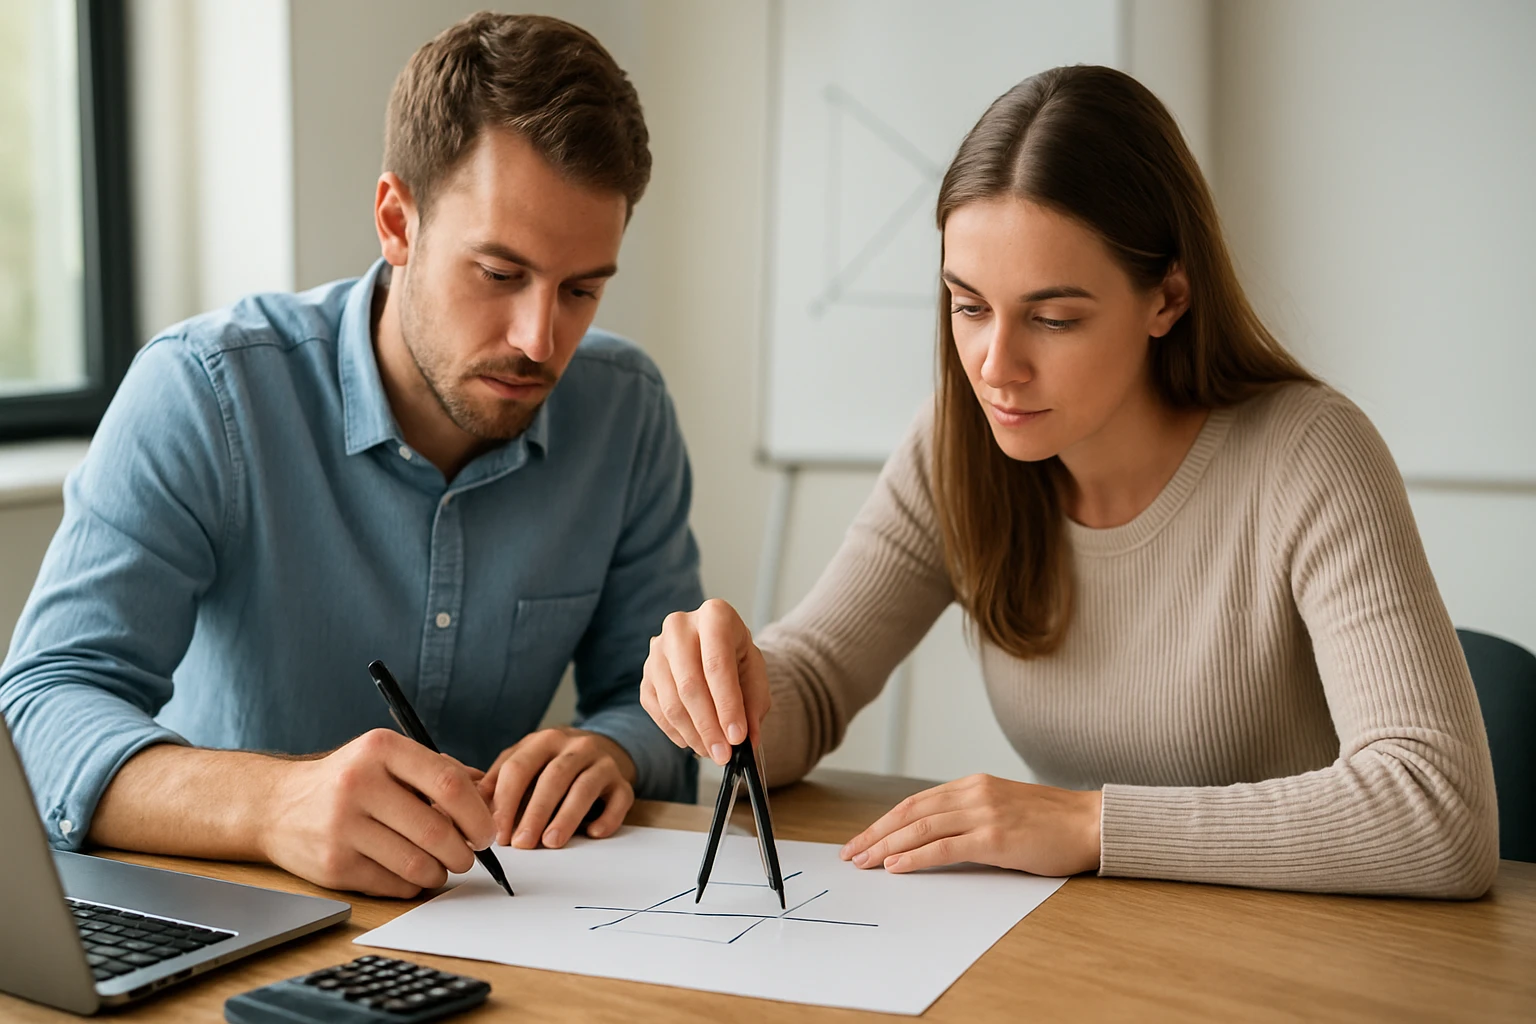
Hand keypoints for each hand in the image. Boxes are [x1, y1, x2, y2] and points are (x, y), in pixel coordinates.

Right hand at [260, 728, 495, 898]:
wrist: (276, 806)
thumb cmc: (348, 780)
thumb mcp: (388, 759)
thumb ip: (439, 771)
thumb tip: (488, 797)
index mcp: (381, 750)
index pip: (448, 784)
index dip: (477, 814)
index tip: (486, 830)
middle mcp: (358, 784)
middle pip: (436, 830)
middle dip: (465, 851)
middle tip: (469, 855)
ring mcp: (342, 827)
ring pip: (418, 864)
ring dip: (441, 871)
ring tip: (442, 865)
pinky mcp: (333, 865)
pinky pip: (394, 884)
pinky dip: (413, 884)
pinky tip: (411, 872)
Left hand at [478, 728, 635, 849]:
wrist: (606, 748)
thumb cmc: (556, 762)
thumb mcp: (526, 761)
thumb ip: (499, 779)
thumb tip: (471, 804)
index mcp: (545, 740)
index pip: (519, 767)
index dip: (506, 801)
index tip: (497, 832)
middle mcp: (576, 746)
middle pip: (553, 777)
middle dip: (535, 812)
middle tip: (521, 843)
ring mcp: (603, 762)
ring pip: (585, 787)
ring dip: (566, 817)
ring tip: (551, 842)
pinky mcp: (623, 782)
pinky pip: (620, 800)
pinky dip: (608, 818)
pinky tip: (593, 833)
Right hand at [640, 598, 770, 765]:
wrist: (715, 647)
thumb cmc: (737, 657)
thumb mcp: (756, 673)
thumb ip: (754, 704)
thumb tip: (749, 739)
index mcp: (714, 615)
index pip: (717, 665)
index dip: (727, 705)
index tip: (737, 738)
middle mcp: (679, 626)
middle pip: (689, 685)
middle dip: (709, 727)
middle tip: (724, 755)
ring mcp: (657, 650)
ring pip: (671, 701)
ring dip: (693, 735)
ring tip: (713, 752)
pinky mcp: (645, 673)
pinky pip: (656, 709)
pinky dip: (676, 732)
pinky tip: (694, 742)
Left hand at [839, 774, 1102, 877]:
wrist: (1091, 823)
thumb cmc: (1052, 822)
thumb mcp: (1004, 808)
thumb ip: (971, 816)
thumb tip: (936, 837)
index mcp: (973, 785)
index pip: (916, 802)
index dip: (885, 821)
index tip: (863, 838)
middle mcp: (973, 793)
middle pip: (910, 812)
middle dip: (875, 834)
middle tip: (851, 853)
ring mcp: (984, 814)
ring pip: (921, 828)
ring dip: (887, 847)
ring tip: (865, 862)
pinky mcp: (995, 838)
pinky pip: (945, 848)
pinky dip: (915, 857)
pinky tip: (896, 867)